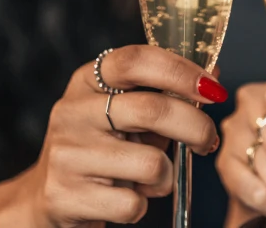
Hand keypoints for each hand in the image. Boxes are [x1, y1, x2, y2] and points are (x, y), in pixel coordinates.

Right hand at [15, 45, 224, 227]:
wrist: (51, 197)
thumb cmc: (104, 147)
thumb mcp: (128, 113)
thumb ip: (167, 94)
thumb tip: (214, 74)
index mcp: (87, 81)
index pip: (135, 60)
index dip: (181, 71)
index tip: (213, 89)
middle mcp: (72, 112)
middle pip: (152, 110)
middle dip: (196, 126)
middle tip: (209, 140)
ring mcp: (66, 154)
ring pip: (150, 163)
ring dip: (166, 176)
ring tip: (152, 178)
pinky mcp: (66, 197)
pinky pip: (133, 204)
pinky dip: (143, 205)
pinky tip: (128, 197)